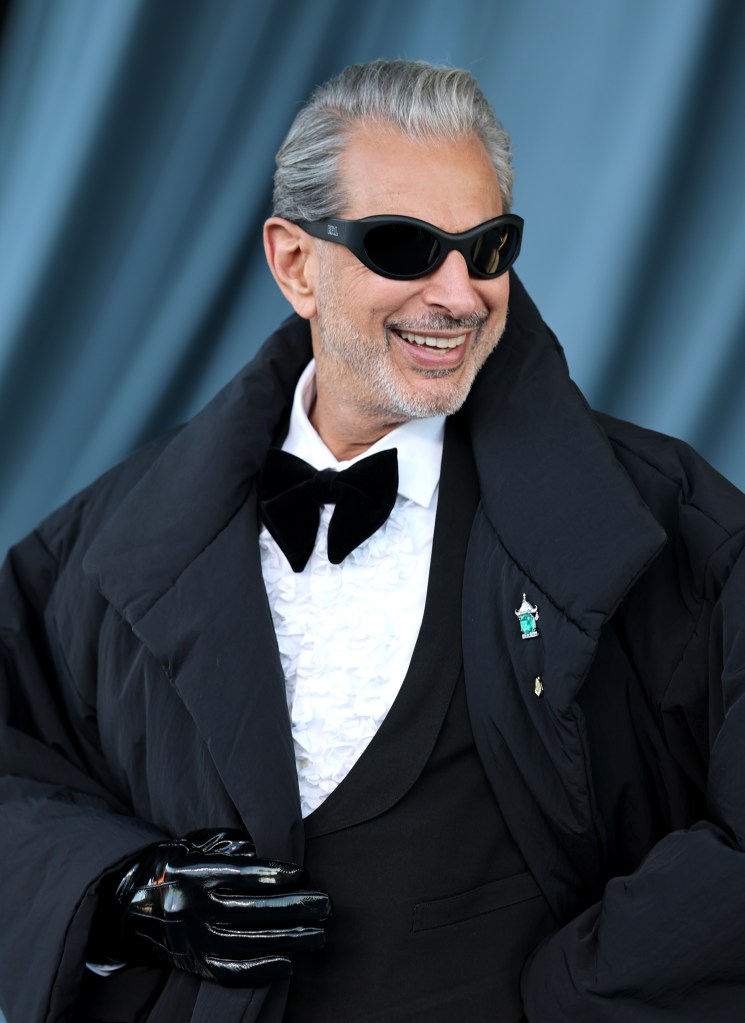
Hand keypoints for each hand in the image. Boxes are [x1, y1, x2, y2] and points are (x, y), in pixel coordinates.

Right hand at [97, 829, 330, 985]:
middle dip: (295, 907)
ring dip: (289, 939)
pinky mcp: (193, 963)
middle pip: (251, 909)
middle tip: (326, 905)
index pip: (241, 873)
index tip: (303, 874)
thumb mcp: (194, 843)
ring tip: (320, 934)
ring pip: (247, 942)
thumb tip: (266, 850)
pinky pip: (230, 971)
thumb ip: (230, 844)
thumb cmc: (175, 866)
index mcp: (193, 871)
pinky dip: (261, 969)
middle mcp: (191, 907)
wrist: (128, 904)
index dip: (276, 874)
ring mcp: (191, 939)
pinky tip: (289, 963)